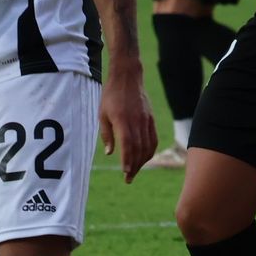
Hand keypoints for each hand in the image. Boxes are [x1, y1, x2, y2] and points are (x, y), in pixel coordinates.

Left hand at [99, 63, 156, 181]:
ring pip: (147, 146)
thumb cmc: (111, 95)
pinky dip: (150, 150)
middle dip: (134, 166)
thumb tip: (110, 152)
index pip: (127, 145)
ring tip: (135, 171)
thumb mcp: (102, 114)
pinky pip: (153, 138)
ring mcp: (146, 120)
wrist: (127, 77)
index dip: (127, 161)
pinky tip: (145, 158)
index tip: (125, 173)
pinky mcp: (150, 118)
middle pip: (139, 149)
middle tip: (128, 178)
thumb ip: (106, 134)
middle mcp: (136, 121)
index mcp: (123, 120)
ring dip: (142, 161)